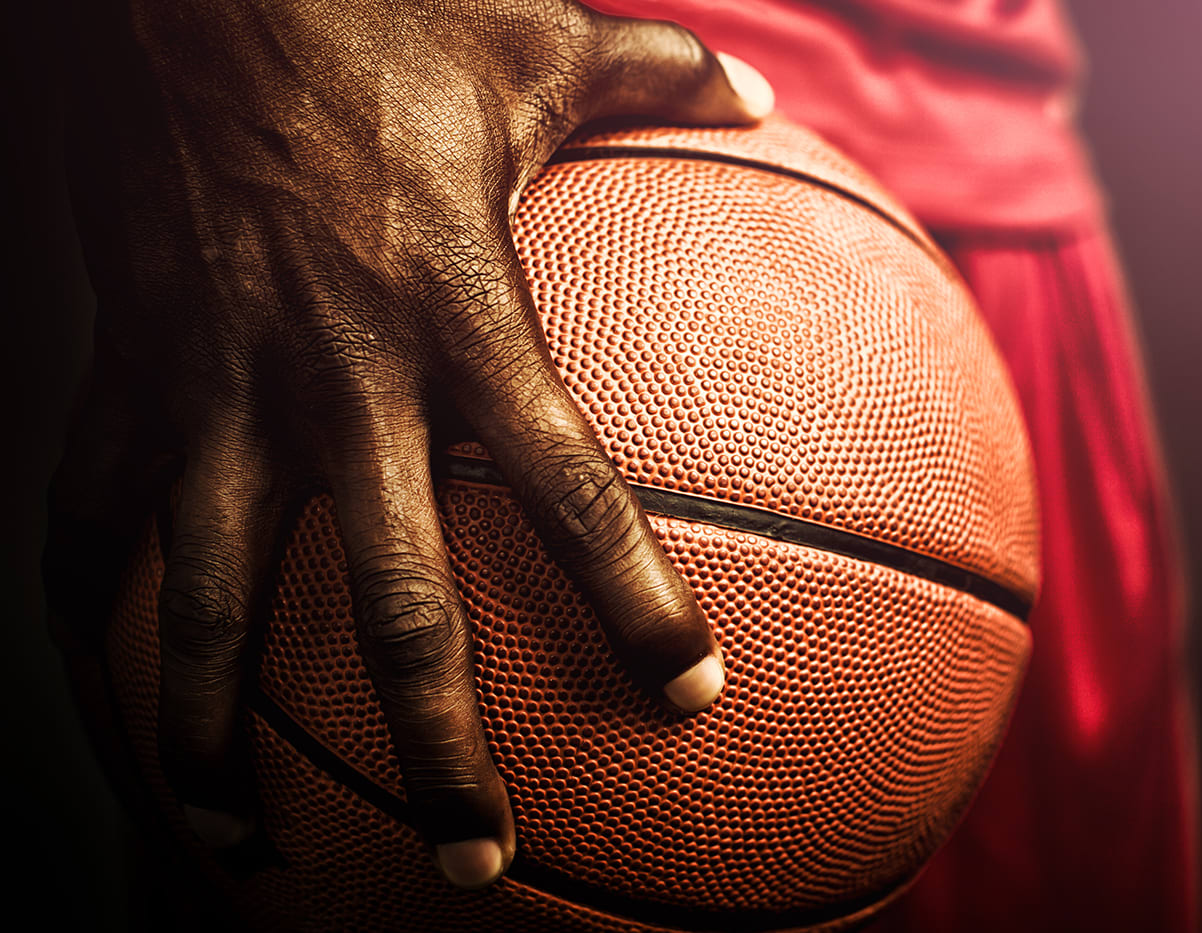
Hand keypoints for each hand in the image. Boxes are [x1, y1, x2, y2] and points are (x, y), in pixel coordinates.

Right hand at [45, 0, 772, 887]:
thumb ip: (653, 78)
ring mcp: (216, 389)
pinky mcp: (125, 374)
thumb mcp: (531, 41)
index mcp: (463, 317)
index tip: (687, 694)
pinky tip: (112, 698)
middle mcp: (341, 380)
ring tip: (244, 841)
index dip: (633, 601)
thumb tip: (758, 87)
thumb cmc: (369, 14)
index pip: (572, 489)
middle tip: (476, 858)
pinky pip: (88, 519)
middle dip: (438, 746)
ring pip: (211, 602)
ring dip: (218, 738)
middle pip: (393, 604)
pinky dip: (90, 617)